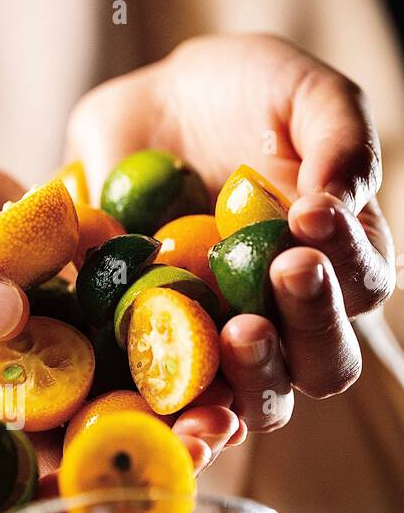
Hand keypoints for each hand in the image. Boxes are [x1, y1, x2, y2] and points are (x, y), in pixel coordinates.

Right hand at [0, 136, 233, 481]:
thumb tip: (7, 314)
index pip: (2, 463)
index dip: (58, 479)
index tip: (113, 473)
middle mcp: (7, 396)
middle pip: (73, 443)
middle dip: (139, 451)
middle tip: (202, 439)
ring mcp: (51, 360)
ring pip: (117, 396)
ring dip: (177, 404)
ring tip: (235, 400)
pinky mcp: (86, 320)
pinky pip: (134, 334)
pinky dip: (182, 335)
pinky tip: (235, 328)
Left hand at [68, 33, 395, 448]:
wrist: (150, 113)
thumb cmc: (243, 97)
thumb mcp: (301, 92)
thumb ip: (338, 135)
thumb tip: (340, 197)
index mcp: (338, 261)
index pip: (362, 284)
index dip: (345, 261)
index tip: (310, 215)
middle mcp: (291, 319)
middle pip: (324, 362)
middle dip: (310, 325)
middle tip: (283, 273)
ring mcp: (226, 349)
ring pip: (263, 402)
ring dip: (255, 380)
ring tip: (236, 333)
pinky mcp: (161, 361)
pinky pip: (175, 410)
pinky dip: (180, 420)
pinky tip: (174, 409)